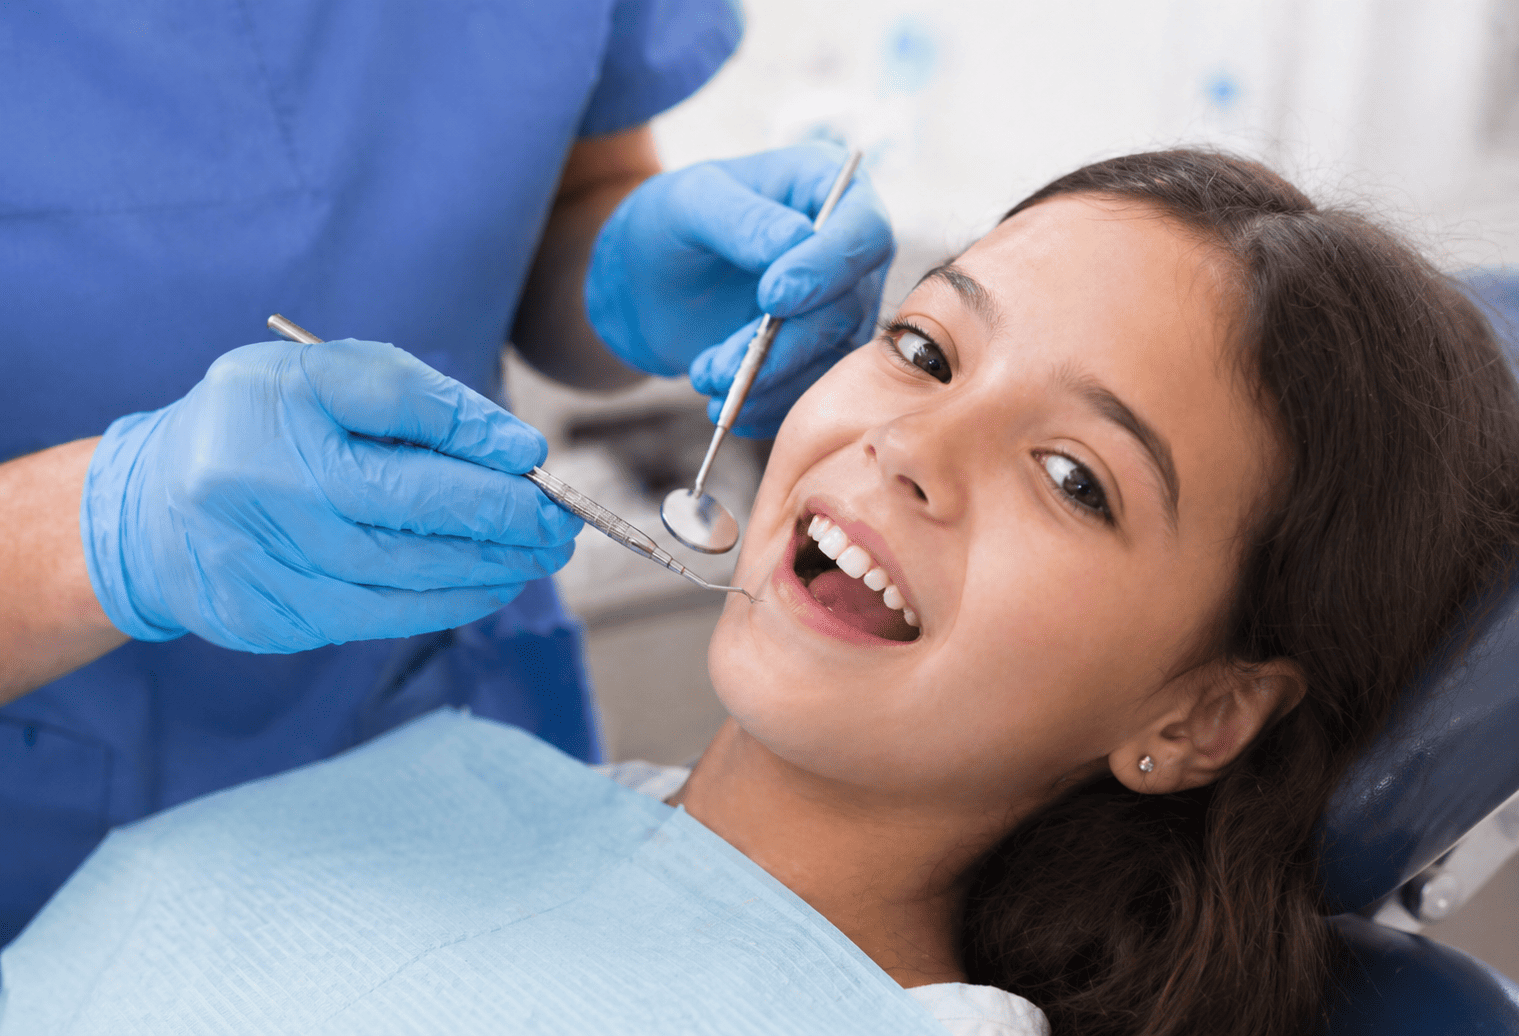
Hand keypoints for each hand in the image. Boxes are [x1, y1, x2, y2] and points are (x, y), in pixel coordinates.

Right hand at [81, 339, 581, 652]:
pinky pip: (377, 616)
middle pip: (409, 517)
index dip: (477, 455)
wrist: (151, 509)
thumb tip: (513, 450)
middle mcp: (261, 493)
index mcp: (274, 416)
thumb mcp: (320, 377)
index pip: (397, 431)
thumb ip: (414, 399)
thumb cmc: (258, 428)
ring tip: (536, 555)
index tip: (535, 463)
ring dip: (485, 570)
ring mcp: (261, 565)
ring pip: (401, 578)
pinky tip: (486, 585)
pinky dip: (443, 603)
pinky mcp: (269, 619)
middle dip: (501, 522)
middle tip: (559, 523)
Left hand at [585, 143, 894, 436]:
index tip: (772, 296)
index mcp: (831, 189)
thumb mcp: (690, 203)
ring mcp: (840, 308)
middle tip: (724, 366)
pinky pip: (811, 389)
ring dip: (770, 380)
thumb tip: (796, 240)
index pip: (863, 232)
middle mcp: (849, 252)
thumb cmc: (670, 223)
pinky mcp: (820, 355)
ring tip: (707, 379)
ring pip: (832, 356)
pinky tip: (727, 408)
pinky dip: (769, 406)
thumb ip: (742, 219)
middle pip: (850, 305)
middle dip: (786, 343)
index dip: (827, 268)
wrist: (648, 281)